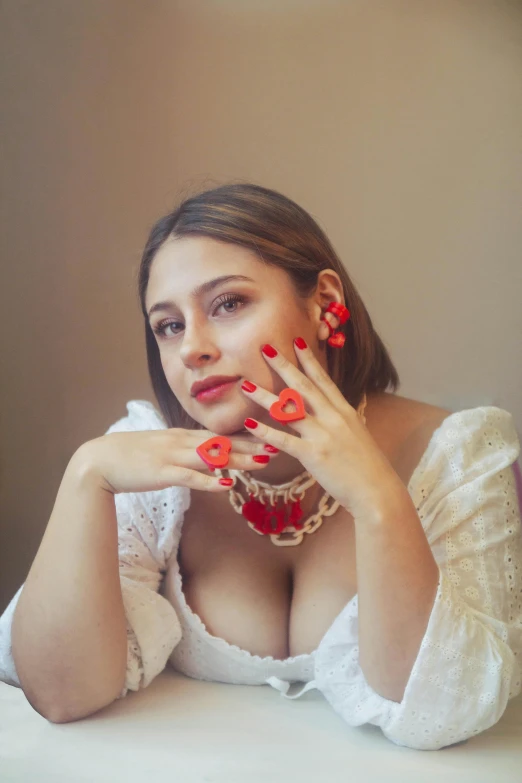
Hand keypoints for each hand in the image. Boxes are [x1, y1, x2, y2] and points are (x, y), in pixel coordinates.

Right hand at [76, 428, 278, 494]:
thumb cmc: (132, 457)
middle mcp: (182, 442)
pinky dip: (209, 481)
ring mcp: (172, 456)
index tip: (271, 435)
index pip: (221, 435)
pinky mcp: (162, 472)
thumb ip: (185, 452)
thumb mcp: (163, 449)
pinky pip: (190, 477)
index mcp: (183, 437)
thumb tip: (207, 458)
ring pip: (212, 456)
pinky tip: (227, 486)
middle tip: (279, 446)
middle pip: (223, 443)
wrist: (99, 461)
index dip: (247, 436)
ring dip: (240, 459)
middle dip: (252, 445)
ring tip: (264, 462)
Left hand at [239, 339, 400, 518]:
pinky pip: (284, 440)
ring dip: (265, 396)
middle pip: (303, 386)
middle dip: (283, 365)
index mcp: (344, 411)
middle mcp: (333, 418)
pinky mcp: (313, 454)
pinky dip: (265, 431)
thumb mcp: (356, 435)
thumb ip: (340, 422)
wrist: (377, 491)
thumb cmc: (368, 467)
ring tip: (246, 385)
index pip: (323, 379)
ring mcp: (323, 435)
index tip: (297, 341)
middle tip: (265, 348)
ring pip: (289, 410)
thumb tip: (327, 413)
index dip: (309, 360)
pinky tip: (249, 423)